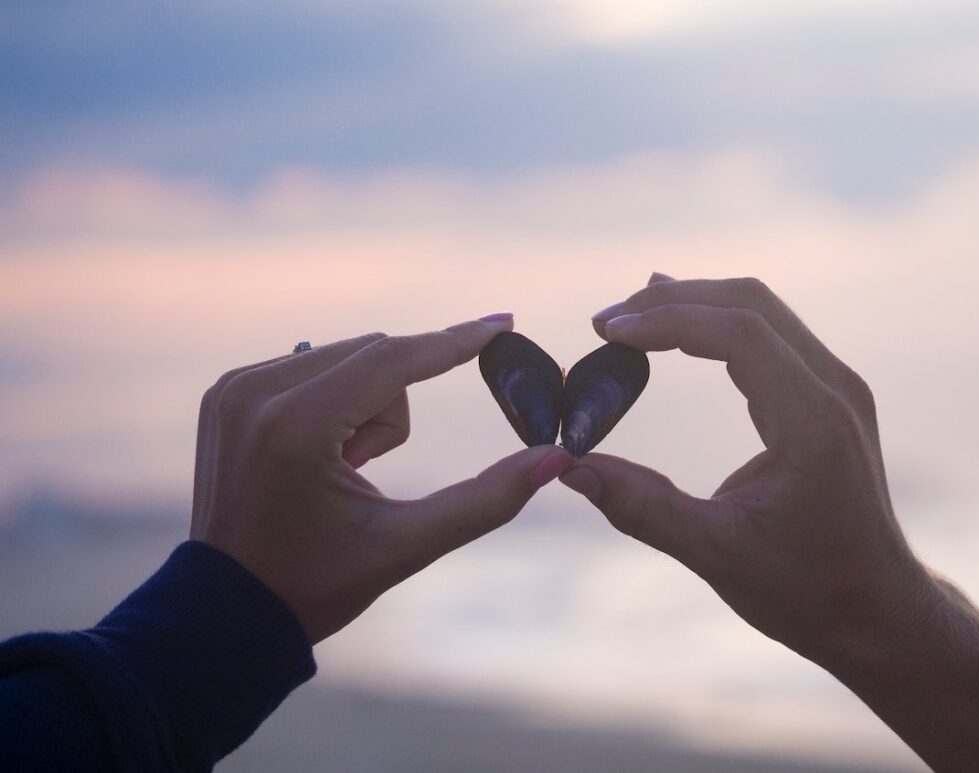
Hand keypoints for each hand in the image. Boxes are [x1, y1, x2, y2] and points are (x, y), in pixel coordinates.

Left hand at [190, 317, 573, 643]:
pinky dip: (332, 402)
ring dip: (364, 406)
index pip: (392, 358)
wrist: (227, 612)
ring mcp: (233, 388)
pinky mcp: (225, 392)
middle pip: (374, 355)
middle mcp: (255, 392)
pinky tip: (313, 459)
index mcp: (295, 428)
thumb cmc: (315, 584)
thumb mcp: (406, 547)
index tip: (503, 324)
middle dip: (392, 411)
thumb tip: (555, 459)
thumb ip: (486, 501)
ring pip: (346, 357)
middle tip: (363, 472)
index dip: (455, 342)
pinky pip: (311, 366)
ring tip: (337, 471)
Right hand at [562, 276, 933, 662]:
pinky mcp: (829, 399)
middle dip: (674, 300)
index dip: (669, 320)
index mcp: (814, 423)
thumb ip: (641, 506)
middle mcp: (835, 390)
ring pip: (762, 312)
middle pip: (751, 303)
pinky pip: (771, 337)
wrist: (877, 610)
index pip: (740, 333)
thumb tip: (568, 468)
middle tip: (605, 321)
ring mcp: (838, 389)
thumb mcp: (715, 553)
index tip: (608, 332)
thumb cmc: (806, 590)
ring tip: (629, 317)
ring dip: (695, 305)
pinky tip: (679, 329)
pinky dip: (718, 325)